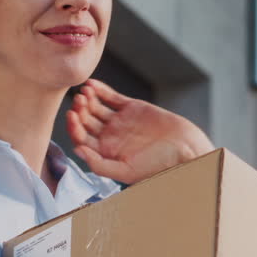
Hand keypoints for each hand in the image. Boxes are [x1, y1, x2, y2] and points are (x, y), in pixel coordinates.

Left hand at [66, 79, 213, 183]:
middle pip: (85, 121)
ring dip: (87, 99)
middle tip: (78, 102)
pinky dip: (100, 90)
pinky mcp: (130, 107)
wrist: (184, 149)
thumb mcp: (126, 171)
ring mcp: (118, 121)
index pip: (81, 138)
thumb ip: (100, 164)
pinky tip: (92, 85)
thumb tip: (78, 151)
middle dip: (79, 111)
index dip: (73, 127)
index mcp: (105, 153)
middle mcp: (109, 136)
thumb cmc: (158, 166)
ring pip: (95, 107)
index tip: (71, 116)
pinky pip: (110, 97)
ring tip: (85, 93)